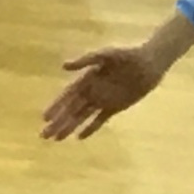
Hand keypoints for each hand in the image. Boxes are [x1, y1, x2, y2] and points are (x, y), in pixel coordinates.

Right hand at [43, 41, 169, 140]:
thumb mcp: (106, 55)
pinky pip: (99, 120)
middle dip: (58, 121)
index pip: (68, 95)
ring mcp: (103, 100)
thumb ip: (86, 60)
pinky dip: (90, 128)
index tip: (44, 117)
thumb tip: (63, 66)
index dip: (56, 105)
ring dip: (69, 127)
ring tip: (56, 139)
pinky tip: (79, 138)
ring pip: (82, 117)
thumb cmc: (127, 56)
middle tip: (44, 135)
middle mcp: (92, 91)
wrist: (149, 63)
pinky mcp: (114, 107)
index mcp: (88, 78)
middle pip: (71, 109)